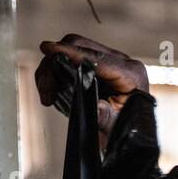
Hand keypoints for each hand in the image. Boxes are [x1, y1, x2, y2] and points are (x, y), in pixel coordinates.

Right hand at [35, 33, 149, 144]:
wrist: (130, 132)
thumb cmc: (125, 128)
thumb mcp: (114, 125)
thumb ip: (103, 114)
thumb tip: (92, 105)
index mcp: (131, 74)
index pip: (96, 57)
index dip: (70, 53)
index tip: (49, 49)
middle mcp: (120, 62)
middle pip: (80, 45)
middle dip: (56, 61)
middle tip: (46, 89)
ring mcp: (109, 60)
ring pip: (72, 49)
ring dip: (53, 67)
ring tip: (47, 94)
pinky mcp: (97, 63)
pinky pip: (72, 56)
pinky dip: (56, 69)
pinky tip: (51, 89)